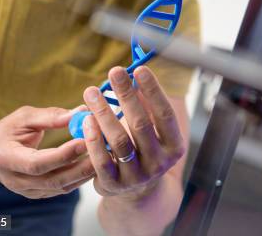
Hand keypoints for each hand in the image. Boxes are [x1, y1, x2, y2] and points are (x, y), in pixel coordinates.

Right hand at [0, 105, 95, 198]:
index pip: (37, 163)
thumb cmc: (10, 130)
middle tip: (103, 151)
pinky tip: (96, 163)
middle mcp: (15, 181)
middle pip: (53, 180)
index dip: (63, 154)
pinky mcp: (39, 194)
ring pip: (61, 187)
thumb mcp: (25, 117)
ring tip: (105, 156)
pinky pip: (63, 188)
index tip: (85, 140)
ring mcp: (27, 191)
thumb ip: (51, 116)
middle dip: (81, 166)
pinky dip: (81, 177)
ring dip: (85, 173)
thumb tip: (80, 111)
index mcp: (6, 159)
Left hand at [81, 66, 184, 198]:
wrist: (138, 191)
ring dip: (104, 113)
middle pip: (141, 124)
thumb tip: (133, 75)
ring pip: (119, 141)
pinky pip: (101, 160)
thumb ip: (146, 108)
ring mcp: (137, 176)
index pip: (165, 114)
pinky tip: (87, 120)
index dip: (153, 91)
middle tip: (114, 72)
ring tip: (92, 92)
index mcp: (174, 146)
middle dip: (127, 95)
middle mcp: (159, 162)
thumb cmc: (144, 150)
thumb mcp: (153, 132)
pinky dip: (93, 138)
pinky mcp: (114, 185)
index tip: (139, 69)